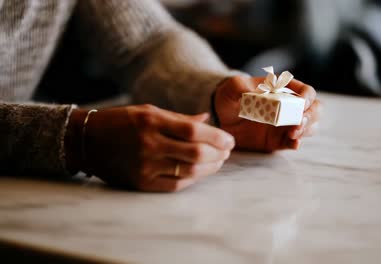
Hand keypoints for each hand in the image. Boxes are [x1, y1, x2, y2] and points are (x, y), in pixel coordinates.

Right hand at [65, 105, 234, 191]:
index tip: (229, 140)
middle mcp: (149, 144)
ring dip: (209, 168)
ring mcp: (144, 166)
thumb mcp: (148, 111)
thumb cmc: (119, 122)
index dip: (217, 137)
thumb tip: (207, 120)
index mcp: (151, 121)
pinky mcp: (140, 182)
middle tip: (227, 151)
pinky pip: (175, 184)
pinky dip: (193, 179)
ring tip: (218, 161)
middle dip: (218, 153)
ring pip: (188, 171)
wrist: (84, 141)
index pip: (194, 131)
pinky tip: (200, 172)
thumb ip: (179, 118)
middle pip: (195, 154)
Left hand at [215, 76, 319, 151]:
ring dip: (306, 130)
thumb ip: (241, 86)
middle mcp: (289, 107)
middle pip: (315, 110)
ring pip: (310, 127)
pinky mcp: (278, 140)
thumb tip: (257, 93)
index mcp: (283, 90)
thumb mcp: (232, 87)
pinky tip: (293, 143)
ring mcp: (286, 125)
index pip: (306, 91)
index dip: (308, 97)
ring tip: (293, 133)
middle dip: (311, 116)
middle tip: (299, 123)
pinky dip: (297, 143)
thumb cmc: (229, 96)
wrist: (220, 117)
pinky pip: (294, 143)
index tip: (302, 103)